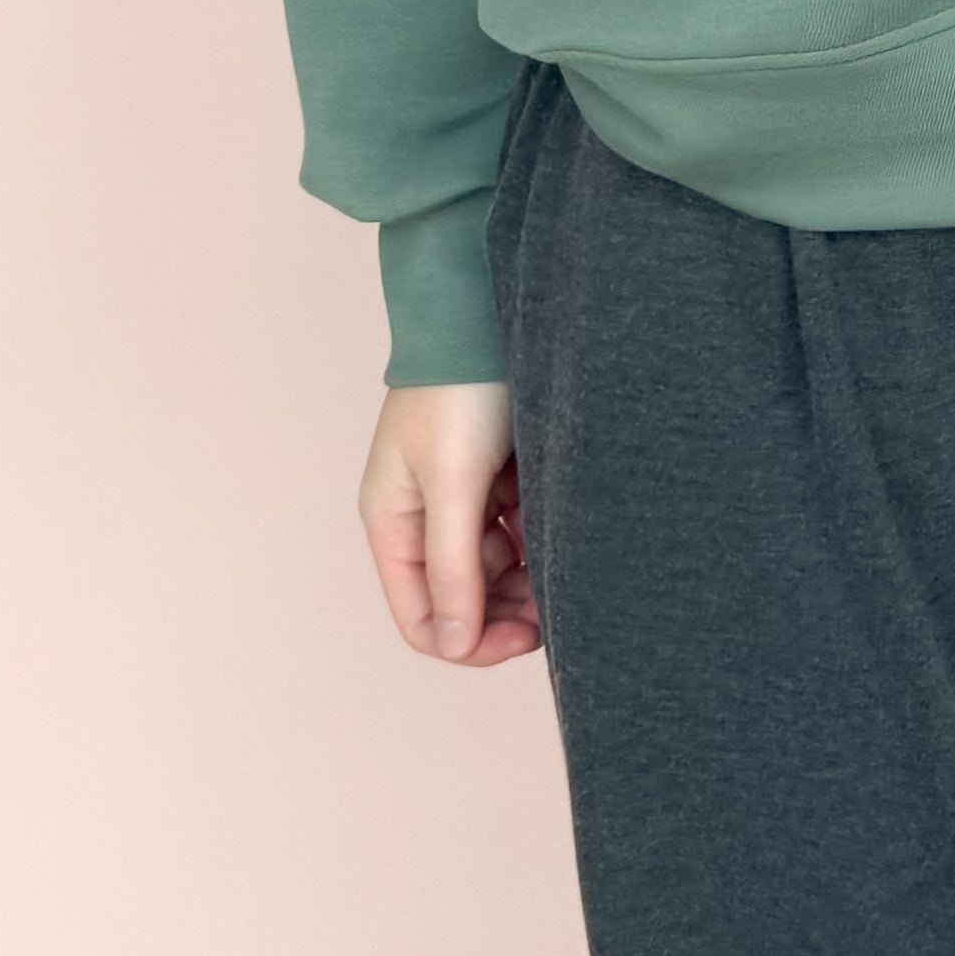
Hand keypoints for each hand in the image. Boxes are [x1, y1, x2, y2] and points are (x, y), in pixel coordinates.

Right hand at [358, 381, 541, 667]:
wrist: (486, 310)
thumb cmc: (460, 390)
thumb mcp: (454, 484)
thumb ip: (453, 566)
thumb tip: (455, 645)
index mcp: (392, 522)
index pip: (423, 617)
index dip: (471, 641)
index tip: (527, 636)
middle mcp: (420, 514)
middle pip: (460, 596)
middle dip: (505, 611)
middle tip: (556, 606)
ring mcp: (457, 493)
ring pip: (491, 565)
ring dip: (524, 577)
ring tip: (563, 567)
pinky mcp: (492, 470)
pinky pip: (512, 526)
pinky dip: (534, 537)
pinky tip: (559, 529)